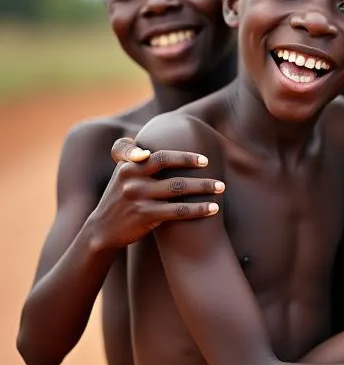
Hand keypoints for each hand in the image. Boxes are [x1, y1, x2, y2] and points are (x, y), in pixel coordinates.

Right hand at [91, 137, 222, 249]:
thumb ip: (137, 156)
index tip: (204, 160)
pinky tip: (213, 209)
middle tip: (217, 173)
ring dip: (204, 188)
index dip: (183, 157)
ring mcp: (138, 197)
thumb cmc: (121, 198)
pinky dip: (198, 209)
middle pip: (171, 169)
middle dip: (197, 170)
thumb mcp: (123, 174)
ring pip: (179, 189)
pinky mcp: (144, 215)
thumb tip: (162, 135)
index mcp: (128, 166)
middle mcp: (132, 178)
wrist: (102, 230)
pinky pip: (178, 210)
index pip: (159, 156)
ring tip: (221, 188)